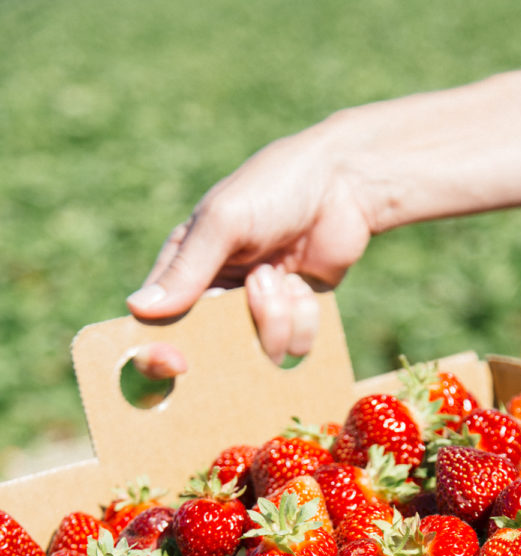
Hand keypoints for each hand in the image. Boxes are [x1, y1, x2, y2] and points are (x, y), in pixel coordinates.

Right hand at [126, 121, 373, 364]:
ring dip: (278, 314)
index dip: (161, 352)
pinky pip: (296, 349)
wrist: (343, 186)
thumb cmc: (274, 188)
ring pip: (261, 353)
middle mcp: (218, 300)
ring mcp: (258, 315)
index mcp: (186, 272)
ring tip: (283, 272)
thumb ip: (186, 268)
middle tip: (262, 280)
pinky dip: (305, 316)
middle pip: (215, 351)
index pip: (159, 324)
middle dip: (242, 323)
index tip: (176, 364)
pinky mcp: (296, 323)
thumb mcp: (223, 221)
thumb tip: (138, 309)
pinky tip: (304, 283)